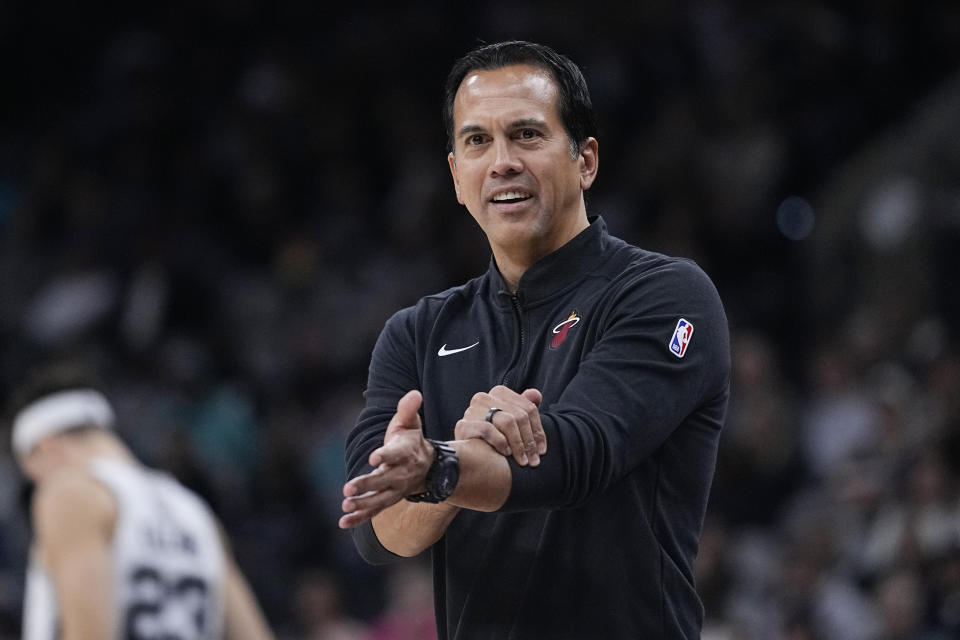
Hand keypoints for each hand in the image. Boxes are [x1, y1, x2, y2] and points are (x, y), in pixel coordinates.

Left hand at [339, 390, 434, 528]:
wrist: (426, 467)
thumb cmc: (411, 441)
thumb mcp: (410, 423)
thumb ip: (408, 409)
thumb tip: (414, 393)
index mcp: (405, 453)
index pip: (395, 454)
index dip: (385, 456)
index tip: (373, 457)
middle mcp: (401, 474)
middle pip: (384, 481)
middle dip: (367, 485)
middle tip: (348, 488)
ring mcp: (394, 490)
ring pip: (379, 499)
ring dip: (362, 504)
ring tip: (345, 506)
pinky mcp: (387, 500)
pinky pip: (374, 511)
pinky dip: (360, 518)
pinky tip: (343, 522)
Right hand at [455, 386, 544, 465]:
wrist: (465, 456)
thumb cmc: (491, 439)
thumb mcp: (511, 422)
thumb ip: (523, 408)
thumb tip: (536, 394)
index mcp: (498, 393)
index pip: (528, 408)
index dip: (538, 430)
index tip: (542, 450)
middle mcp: (484, 398)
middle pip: (519, 416)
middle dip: (529, 441)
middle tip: (533, 459)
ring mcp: (472, 410)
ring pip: (507, 422)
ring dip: (518, 445)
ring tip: (522, 460)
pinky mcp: (464, 425)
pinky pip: (489, 430)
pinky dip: (500, 442)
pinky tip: (505, 453)